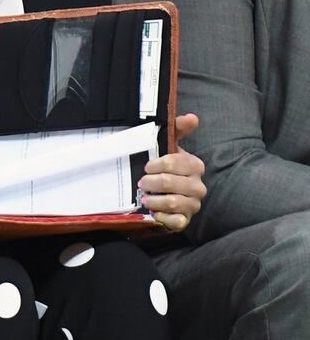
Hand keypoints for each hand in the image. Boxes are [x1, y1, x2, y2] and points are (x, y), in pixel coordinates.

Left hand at [139, 113, 204, 231]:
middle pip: (172, 183)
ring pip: (174, 202)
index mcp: (195, 166)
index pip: (176, 162)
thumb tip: (193, 117)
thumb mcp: (168, 146)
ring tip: (144, 197)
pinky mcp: (186, 220)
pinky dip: (162, 216)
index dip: (158, 164)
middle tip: (141, 182)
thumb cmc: (164, 168)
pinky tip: (153, 212)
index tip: (146, 166)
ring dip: (154, 199)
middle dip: (152, 182)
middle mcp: (198, 186)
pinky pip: (177, 221)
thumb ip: (177, 129)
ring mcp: (193, 204)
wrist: (162, 194)